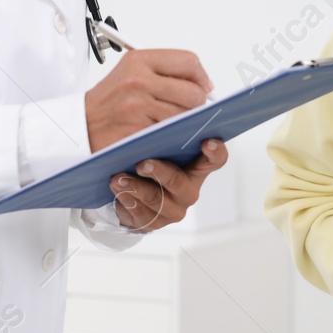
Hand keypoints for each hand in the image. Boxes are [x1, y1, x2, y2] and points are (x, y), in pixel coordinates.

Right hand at [85, 49, 213, 151]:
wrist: (79, 126)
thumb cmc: (107, 103)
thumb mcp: (130, 74)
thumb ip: (163, 73)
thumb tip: (201, 84)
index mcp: (139, 60)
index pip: (188, 62)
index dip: (201, 77)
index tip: (203, 87)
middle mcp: (138, 79)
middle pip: (193, 91)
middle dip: (197, 104)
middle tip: (190, 110)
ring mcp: (138, 105)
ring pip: (185, 114)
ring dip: (184, 122)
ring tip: (171, 122)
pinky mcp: (138, 129)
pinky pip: (171, 132)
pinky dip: (172, 135)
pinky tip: (163, 133)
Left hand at [111, 138, 228, 231]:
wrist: (130, 192)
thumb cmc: (149, 160)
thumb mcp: (160, 144)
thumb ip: (166, 132)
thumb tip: (168, 111)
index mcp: (197, 167)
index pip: (216, 159)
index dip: (215, 151)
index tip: (207, 142)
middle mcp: (189, 188)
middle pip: (179, 182)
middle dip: (160, 172)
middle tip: (142, 164)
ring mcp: (173, 207)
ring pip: (156, 199)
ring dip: (135, 186)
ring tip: (118, 177)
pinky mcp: (155, 221)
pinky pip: (141, 213)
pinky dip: (126, 198)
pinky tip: (117, 188)